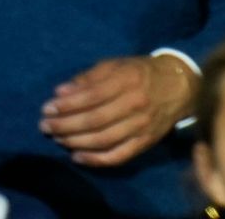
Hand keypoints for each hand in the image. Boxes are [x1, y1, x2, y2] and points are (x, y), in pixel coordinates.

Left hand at [41, 54, 197, 166]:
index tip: (47, 108)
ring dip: (75, 141)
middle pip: (94, 120)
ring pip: (103, 140)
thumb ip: (89, 77)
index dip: (66, 105)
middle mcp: (135, 103)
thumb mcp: (117, 65)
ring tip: (57, 138)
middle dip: (65, 125)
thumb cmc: (142, 73)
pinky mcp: (145, 142)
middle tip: (45, 126)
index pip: (91, 96)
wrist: (180, 87)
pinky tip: (77, 156)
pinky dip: (95, 160)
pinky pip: (117, 156)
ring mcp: (141, 126)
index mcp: (127, 80)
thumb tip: (61, 92)